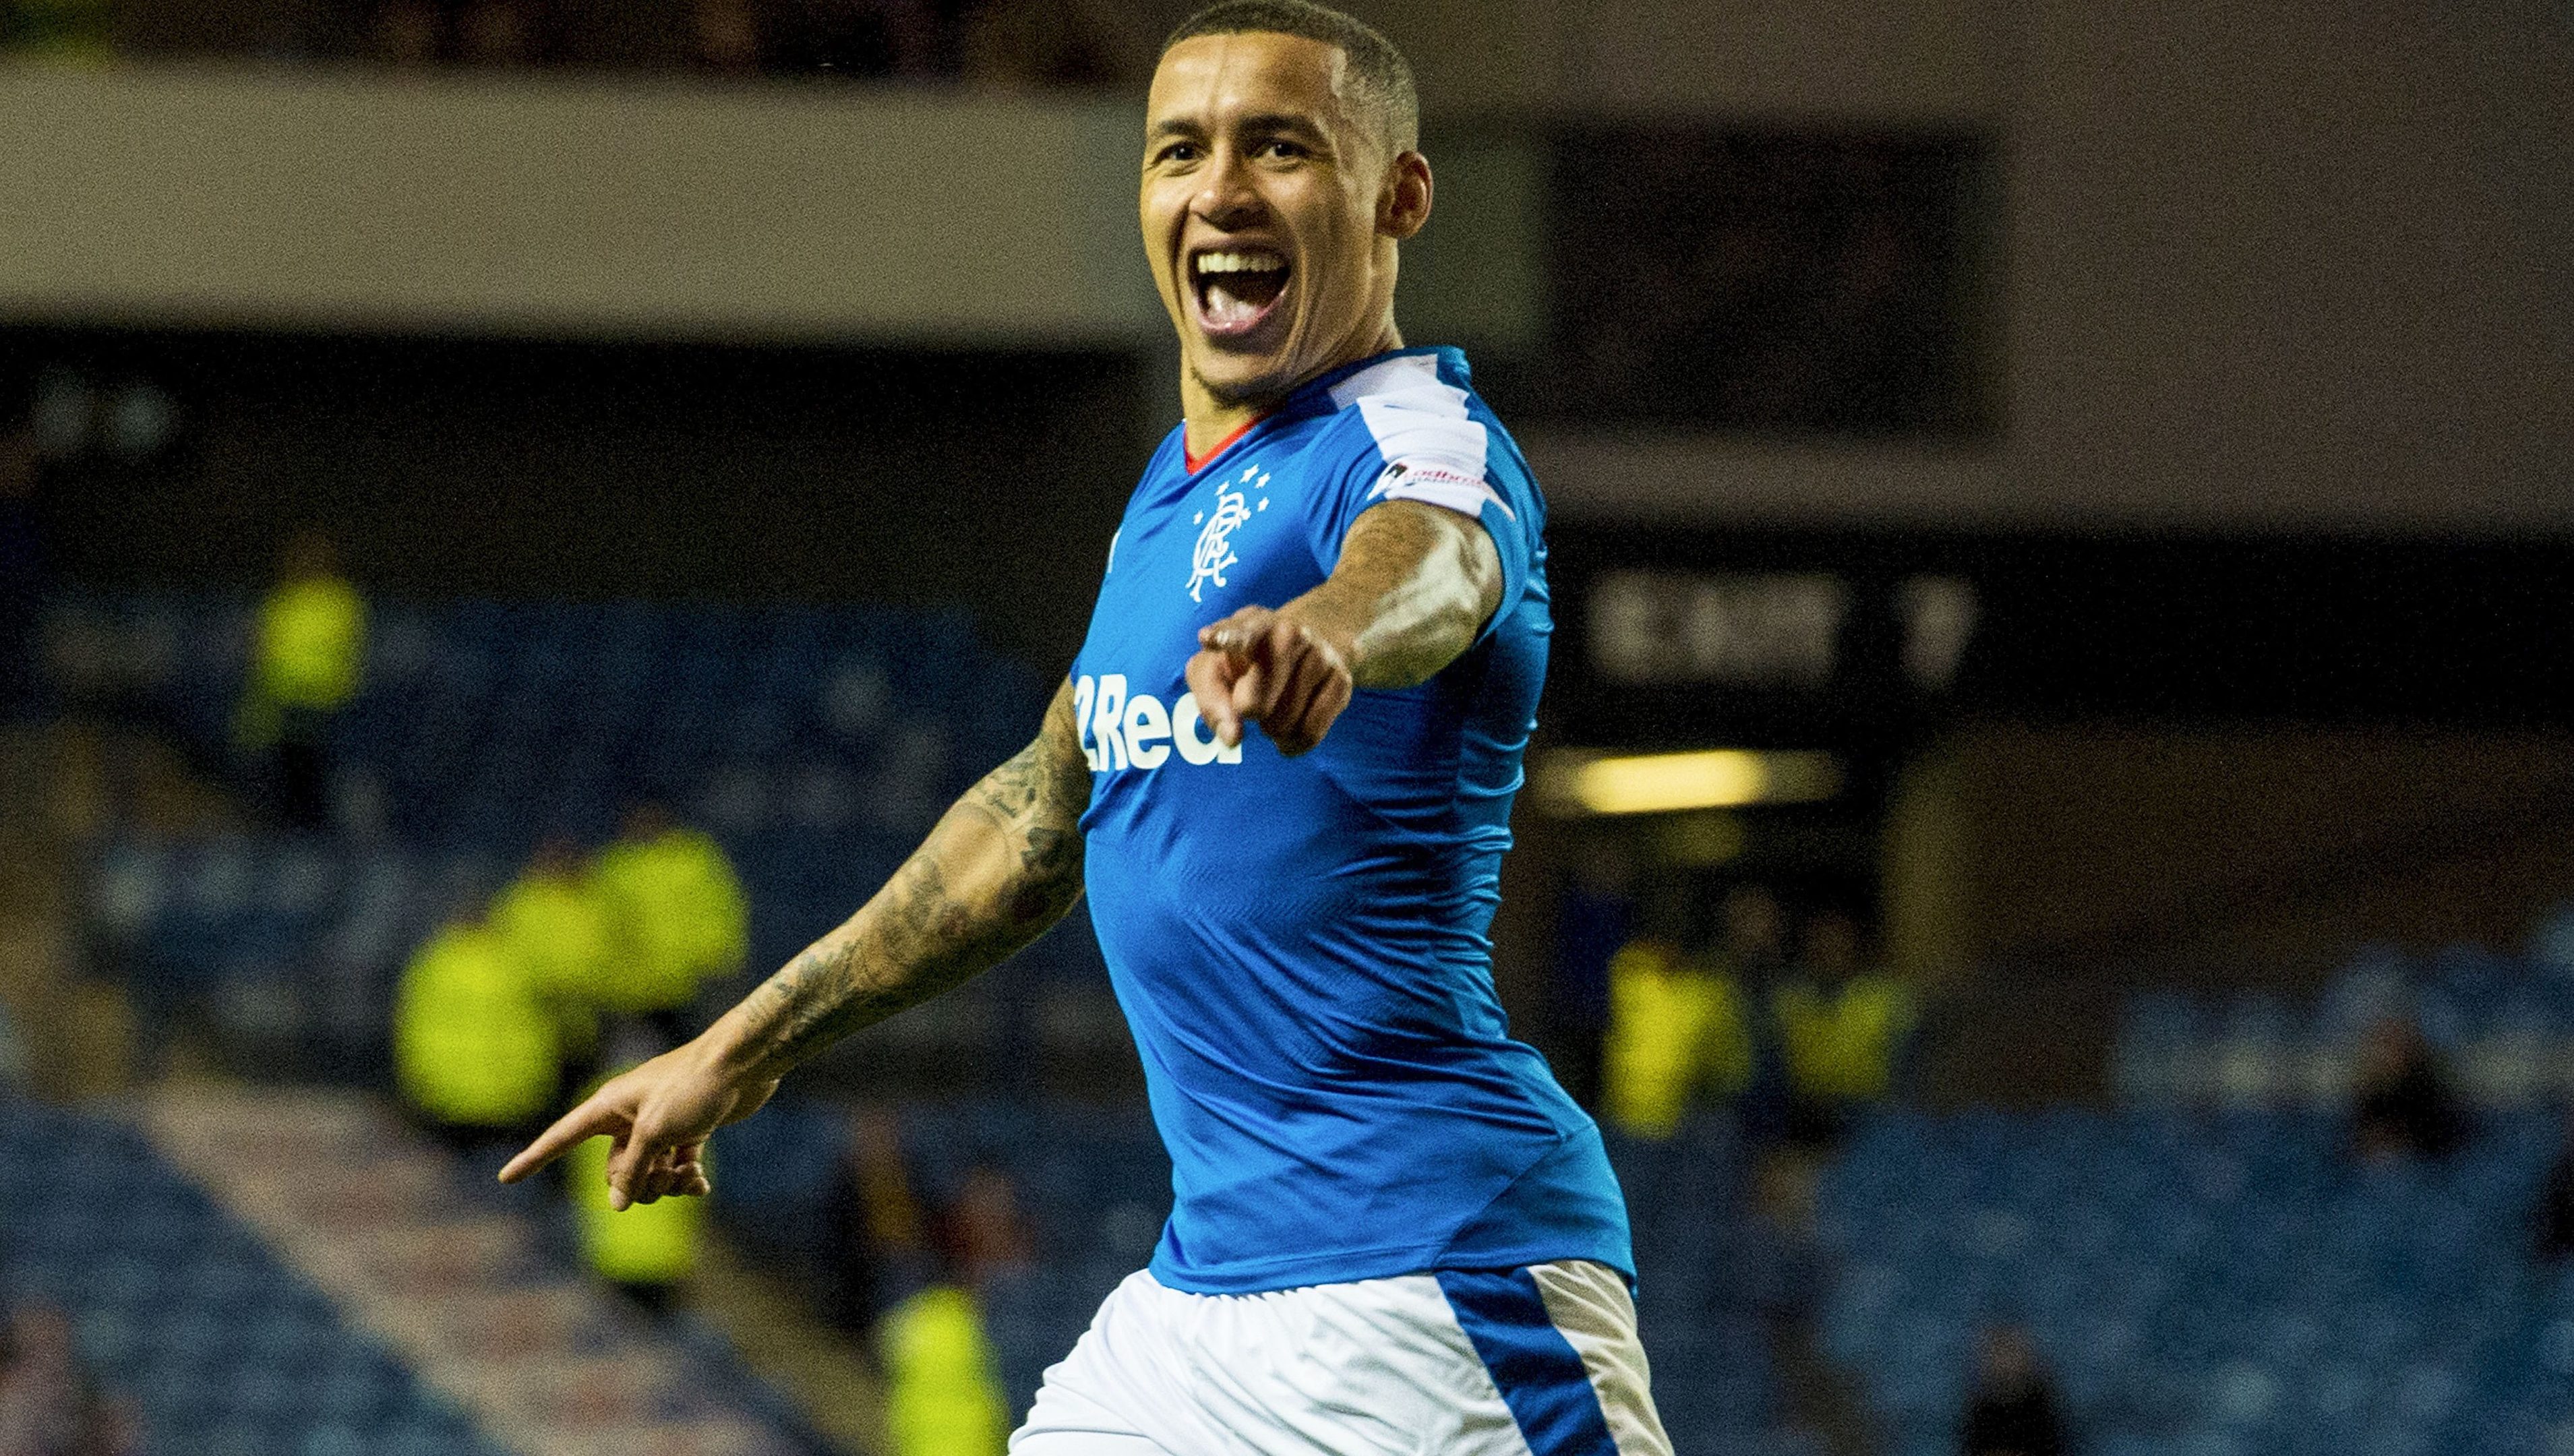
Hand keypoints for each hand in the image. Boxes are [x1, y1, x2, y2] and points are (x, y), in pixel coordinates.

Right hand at [496, 1040, 777, 1209]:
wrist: (742, 1063)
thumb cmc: (694, 1087)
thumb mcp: (655, 1133)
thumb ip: (633, 1170)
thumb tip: (618, 1204)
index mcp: (609, 1106)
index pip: (561, 1138)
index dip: (533, 1159)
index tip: (504, 1179)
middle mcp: (629, 1115)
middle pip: (614, 1169)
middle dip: (636, 1185)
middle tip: (665, 1179)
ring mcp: (659, 1123)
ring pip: (646, 1171)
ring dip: (665, 1184)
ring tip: (689, 1179)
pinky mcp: (687, 1129)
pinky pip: (674, 1166)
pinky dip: (685, 1178)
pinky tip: (701, 1186)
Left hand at [1185, 606, 1354, 756]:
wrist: (1311, 642)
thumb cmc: (1248, 662)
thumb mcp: (1217, 669)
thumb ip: (1212, 701)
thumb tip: (1233, 737)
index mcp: (1251, 625)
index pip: (1241, 632)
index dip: (1226, 637)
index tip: (1209, 639)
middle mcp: (1288, 633)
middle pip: (1254, 705)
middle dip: (1249, 713)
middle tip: (1252, 701)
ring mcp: (1319, 655)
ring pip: (1283, 724)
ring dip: (1272, 728)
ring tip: (1275, 707)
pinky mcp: (1341, 679)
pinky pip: (1309, 733)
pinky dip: (1293, 742)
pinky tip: (1291, 727)